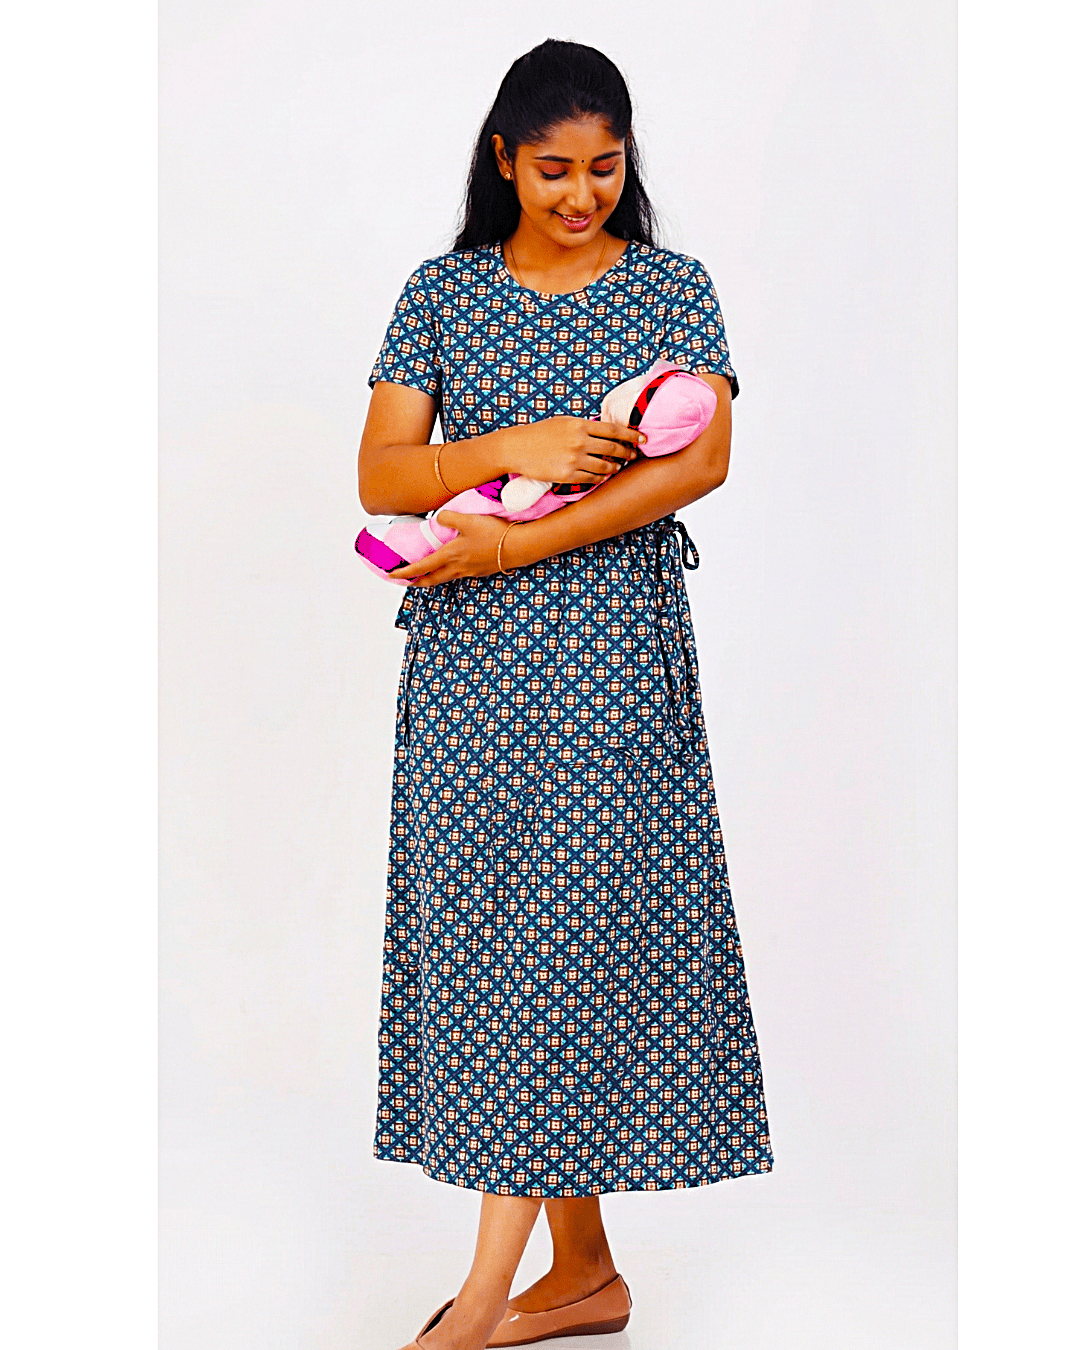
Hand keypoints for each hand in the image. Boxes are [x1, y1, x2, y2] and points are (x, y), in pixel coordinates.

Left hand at [388, 511, 517, 587]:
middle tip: (407, 582)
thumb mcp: (468, 520)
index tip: (392, 575)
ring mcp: (470, 572)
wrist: (519, 547)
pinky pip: (459, 574)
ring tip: (426, 575)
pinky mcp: (481, 571)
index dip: (405, 572)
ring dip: (433, 578)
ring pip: (446, 578)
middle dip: (417, 582)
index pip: (421, 567)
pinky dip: (449, 573)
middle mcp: (458, 568)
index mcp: (450, 555)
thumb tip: (438, 518)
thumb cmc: (494, 534)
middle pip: (432, 579)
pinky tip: (453, 567)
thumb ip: (448, 517)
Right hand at [505, 416, 643, 484]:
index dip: (631, 435)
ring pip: (604, 467)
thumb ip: (584, 427)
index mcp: (580, 425)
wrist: (516, 447)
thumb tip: (604, 431)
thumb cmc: (539, 433)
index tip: (643, 438)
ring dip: (614, 468)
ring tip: (617, 468)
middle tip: (634, 455)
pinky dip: (599, 479)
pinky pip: (591, 479)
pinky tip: (602, 477)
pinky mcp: (567, 475)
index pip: (613, 430)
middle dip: (627, 453)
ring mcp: (574, 459)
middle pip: (613, 449)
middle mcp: (579, 442)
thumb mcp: (563, 422)